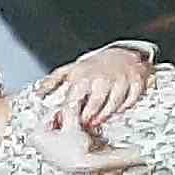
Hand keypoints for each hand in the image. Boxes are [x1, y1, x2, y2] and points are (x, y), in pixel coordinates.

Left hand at [30, 50, 150, 133]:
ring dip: (106, 115)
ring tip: (98, 119)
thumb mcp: (70, 69)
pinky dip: (125, 106)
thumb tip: (39, 93)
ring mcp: (120, 78)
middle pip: (95, 105)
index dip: (70, 116)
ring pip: (114, 104)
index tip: (68, 124)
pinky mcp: (135, 79)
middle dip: (89, 118)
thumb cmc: (93, 64)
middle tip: (85, 123)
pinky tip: (117, 108)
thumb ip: (53, 81)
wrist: (120, 50)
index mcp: (83, 76)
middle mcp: (102, 77)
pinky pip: (131, 98)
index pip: (74, 101)